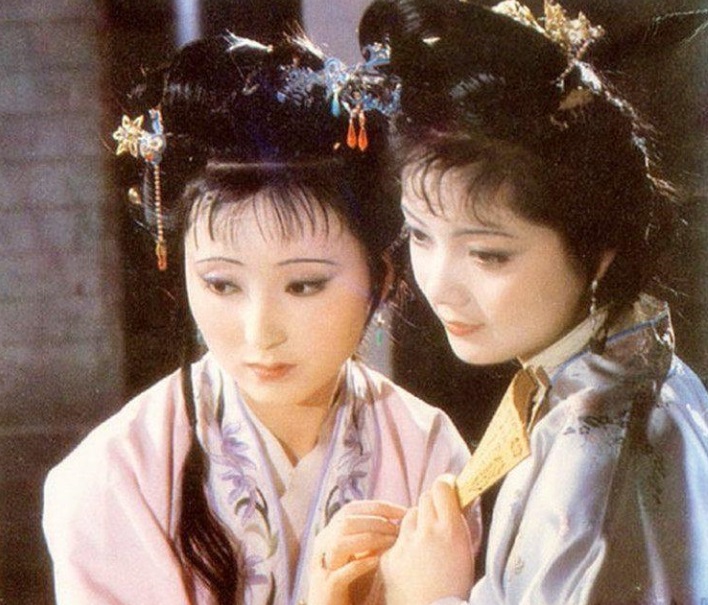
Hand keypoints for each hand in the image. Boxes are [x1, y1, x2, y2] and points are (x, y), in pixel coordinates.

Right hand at [307, 500, 405, 604]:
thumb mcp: (360, 555)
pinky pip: (339, 574)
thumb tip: (398, 522)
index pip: (351, 509)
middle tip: (399, 530)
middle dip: (376, 521)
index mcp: (330, 533)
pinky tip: (376, 561)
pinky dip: (359, 565)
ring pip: (339, 543)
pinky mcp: (326, 588)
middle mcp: (322, 546)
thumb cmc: (352, 582)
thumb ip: (370, 538)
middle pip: (346, 522)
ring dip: (369, 539)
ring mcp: (322, 567)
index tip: (402, 511)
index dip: (377, 507)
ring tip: (391, 542)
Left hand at [380, 476, 476, 604]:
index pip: (441, 489)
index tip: (446, 488)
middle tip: (436, 518)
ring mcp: (405, 544)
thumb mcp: (466, 552)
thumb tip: (454, 501)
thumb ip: (456, 525)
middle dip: (431, 504)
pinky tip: (411, 562)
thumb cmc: (456, 588)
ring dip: (416, 523)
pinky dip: (403, 546)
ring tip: (424, 545)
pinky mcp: (389, 556)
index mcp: (451, 531)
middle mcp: (427, 532)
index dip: (444, 486)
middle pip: (424, 498)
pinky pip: (396, 539)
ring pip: (409, 516)